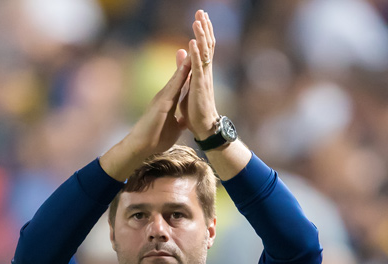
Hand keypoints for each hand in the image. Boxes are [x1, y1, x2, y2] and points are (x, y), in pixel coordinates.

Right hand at [99, 53, 190, 179]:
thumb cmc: (157, 138)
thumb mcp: (175, 128)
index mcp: (170, 101)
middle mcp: (166, 96)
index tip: (198, 60)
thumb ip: (180, 120)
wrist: (143, 146)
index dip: (190, 71)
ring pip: (177, 77)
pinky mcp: (162, 103)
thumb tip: (186, 119)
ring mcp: (163, 98)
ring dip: (186, 63)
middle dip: (188, 61)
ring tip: (194, 48)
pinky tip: (187, 66)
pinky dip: (180, 75)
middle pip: (180, 75)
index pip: (182, 83)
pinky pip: (174, 86)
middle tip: (196, 44)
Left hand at [177, 10, 219, 139]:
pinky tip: (192, 42)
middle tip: (201, 11)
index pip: (204, 47)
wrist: (203, 128)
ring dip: (201, 36)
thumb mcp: (188, 85)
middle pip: (206, 46)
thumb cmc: (195, 110)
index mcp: (202, 72)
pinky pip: (197, 67)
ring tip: (198, 20)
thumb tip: (181, 51)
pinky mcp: (199, 86)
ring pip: (203, 53)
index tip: (201, 16)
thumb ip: (185, 68)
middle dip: (204, 28)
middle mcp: (205, 72)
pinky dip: (195, 54)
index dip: (203, 32)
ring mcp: (204, 78)